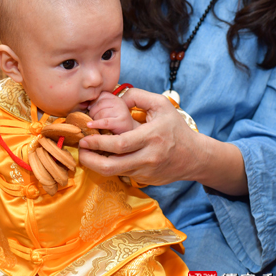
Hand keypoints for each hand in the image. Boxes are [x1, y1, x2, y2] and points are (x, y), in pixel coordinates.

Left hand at [78, 88, 246, 194]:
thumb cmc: (175, 128)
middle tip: (80, 148)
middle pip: (111, 166)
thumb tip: (115, 97)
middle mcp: (148, 158)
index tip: (86, 134)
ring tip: (87, 152)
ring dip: (96, 164)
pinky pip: (121, 174)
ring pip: (113, 173)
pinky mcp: (144, 180)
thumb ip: (137, 96)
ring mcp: (145, 172)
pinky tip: (103, 157)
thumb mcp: (161, 105)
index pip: (119, 144)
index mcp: (152, 137)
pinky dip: (109, 166)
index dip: (98, 141)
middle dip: (89, 159)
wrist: (195, 157)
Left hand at [87, 91, 137, 134]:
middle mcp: (119, 103)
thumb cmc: (114, 122)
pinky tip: (89, 125)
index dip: (92, 103)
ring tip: (95, 125)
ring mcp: (121, 112)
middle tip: (92, 119)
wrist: (128, 132)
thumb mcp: (107, 111)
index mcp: (115, 98)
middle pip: (99, 104)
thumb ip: (97, 105)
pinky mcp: (121, 122)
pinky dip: (96, 124)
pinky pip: (105, 122)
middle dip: (92, 112)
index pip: (100, 96)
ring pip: (101, 113)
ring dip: (95, 120)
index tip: (89, 109)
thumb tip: (82, 104)